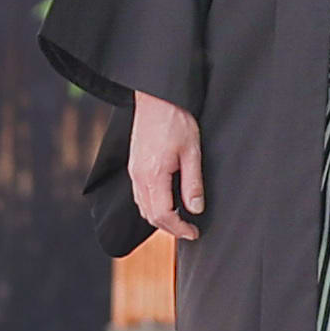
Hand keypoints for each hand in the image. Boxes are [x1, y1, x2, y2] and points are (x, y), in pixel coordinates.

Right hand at [130, 91, 209, 239]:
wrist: (157, 98)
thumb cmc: (176, 120)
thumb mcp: (192, 151)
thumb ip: (193, 183)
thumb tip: (196, 208)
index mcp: (153, 174)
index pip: (163, 215)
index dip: (179, 228)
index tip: (194, 233)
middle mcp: (139, 176)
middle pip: (150, 215)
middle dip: (170, 227)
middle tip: (190, 230)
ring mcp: (134, 171)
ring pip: (142, 207)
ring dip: (160, 218)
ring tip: (180, 219)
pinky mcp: (133, 165)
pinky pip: (139, 195)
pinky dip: (151, 206)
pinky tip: (166, 202)